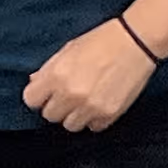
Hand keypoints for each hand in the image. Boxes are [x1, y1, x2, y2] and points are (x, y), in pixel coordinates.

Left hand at [22, 18, 157, 132]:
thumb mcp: (68, 49)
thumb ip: (49, 69)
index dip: (38, 95)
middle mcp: (71, 94)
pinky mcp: (109, 115)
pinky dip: (94, 118)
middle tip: (67, 93)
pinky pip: (93, 127)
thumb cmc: (101, 41)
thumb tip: (34, 82)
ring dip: (74, 114)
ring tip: (84, 99)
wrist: (135, 42)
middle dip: (56, 105)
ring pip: (70, 125)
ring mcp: (90, 107)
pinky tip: (99, 102)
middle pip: (50, 115)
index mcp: (57, 75)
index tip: (45, 92)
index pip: (31, 100)